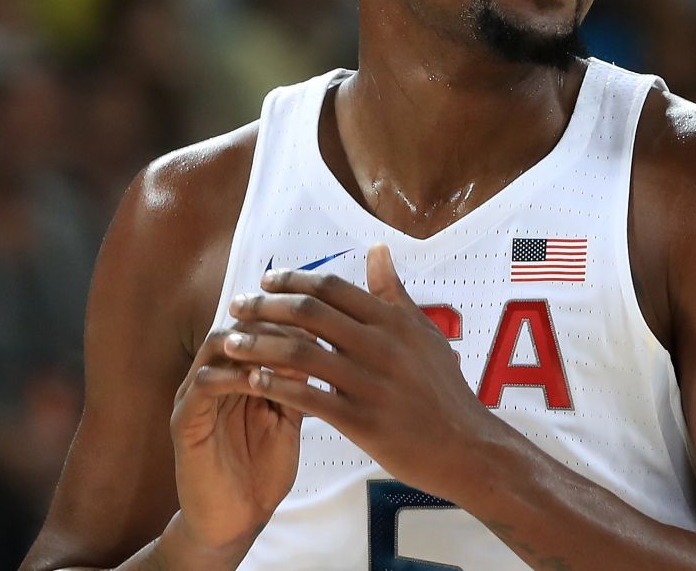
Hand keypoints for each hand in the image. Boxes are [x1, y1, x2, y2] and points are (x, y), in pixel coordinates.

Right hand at [169, 313, 308, 551]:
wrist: (235, 522)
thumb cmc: (262, 472)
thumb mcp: (288, 421)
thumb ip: (295, 386)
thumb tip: (320, 345)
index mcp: (237, 375)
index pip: (258, 328)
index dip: (288, 320)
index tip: (323, 323)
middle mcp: (214, 376)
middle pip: (238, 327)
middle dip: (272, 324)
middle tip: (306, 330)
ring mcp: (195, 396)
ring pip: (217, 346)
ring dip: (252, 345)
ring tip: (286, 350)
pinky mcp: (184, 420)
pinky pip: (203, 383)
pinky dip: (231, 376)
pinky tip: (258, 380)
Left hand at [224, 244, 506, 501]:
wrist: (466, 446)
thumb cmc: (444, 390)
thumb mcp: (424, 334)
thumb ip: (394, 293)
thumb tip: (378, 249)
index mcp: (394, 321)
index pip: (333, 288)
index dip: (294, 280)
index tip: (266, 281)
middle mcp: (381, 345)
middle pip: (310, 313)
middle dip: (265, 306)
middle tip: (237, 305)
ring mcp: (370, 383)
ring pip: (301, 353)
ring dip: (258, 344)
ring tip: (230, 342)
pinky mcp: (361, 420)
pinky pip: (308, 397)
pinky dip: (276, 386)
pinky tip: (252, 381)